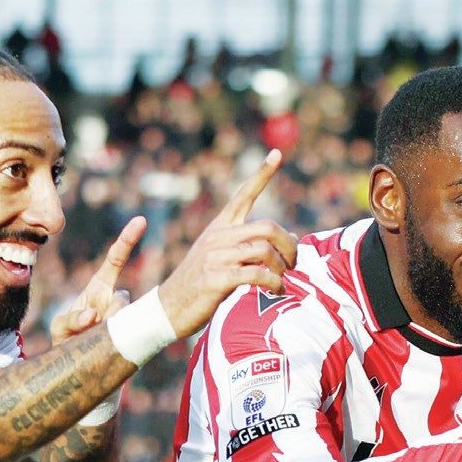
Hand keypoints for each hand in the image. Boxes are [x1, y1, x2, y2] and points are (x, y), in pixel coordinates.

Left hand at [50, 217, 146, 344]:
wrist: (78, 367)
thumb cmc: (69, 341)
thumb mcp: (61, 328)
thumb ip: (72, 321)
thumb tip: (93, 317)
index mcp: (99, 289)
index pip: (115, 261)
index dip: (127, 241)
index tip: (141, 220)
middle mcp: (115, 300)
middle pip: (123, 299)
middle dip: (110, 313)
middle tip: (94, 326)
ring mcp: (126, 318)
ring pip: (124, 320)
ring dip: (106, 331)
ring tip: (91, 342)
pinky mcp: (132, 337)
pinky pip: (126, 336)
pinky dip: (111, 343)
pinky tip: (102, 349)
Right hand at [157, 149, 298, 337]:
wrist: (168, 308)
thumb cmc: (201, 284)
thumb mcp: (222, 258)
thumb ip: (251, 246)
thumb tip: (292, 238)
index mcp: (219, 227)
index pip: (243, 195)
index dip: (262, 175)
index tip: (277, 154)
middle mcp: (217, 237)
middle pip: (266, 227)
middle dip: (288, 244)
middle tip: (293, 263)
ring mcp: (215, 257)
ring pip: (263, 250)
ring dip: (281, 267)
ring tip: (282, 280)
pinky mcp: (215, 279)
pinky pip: (255, 274)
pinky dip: (272, 283)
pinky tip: (275, 290)